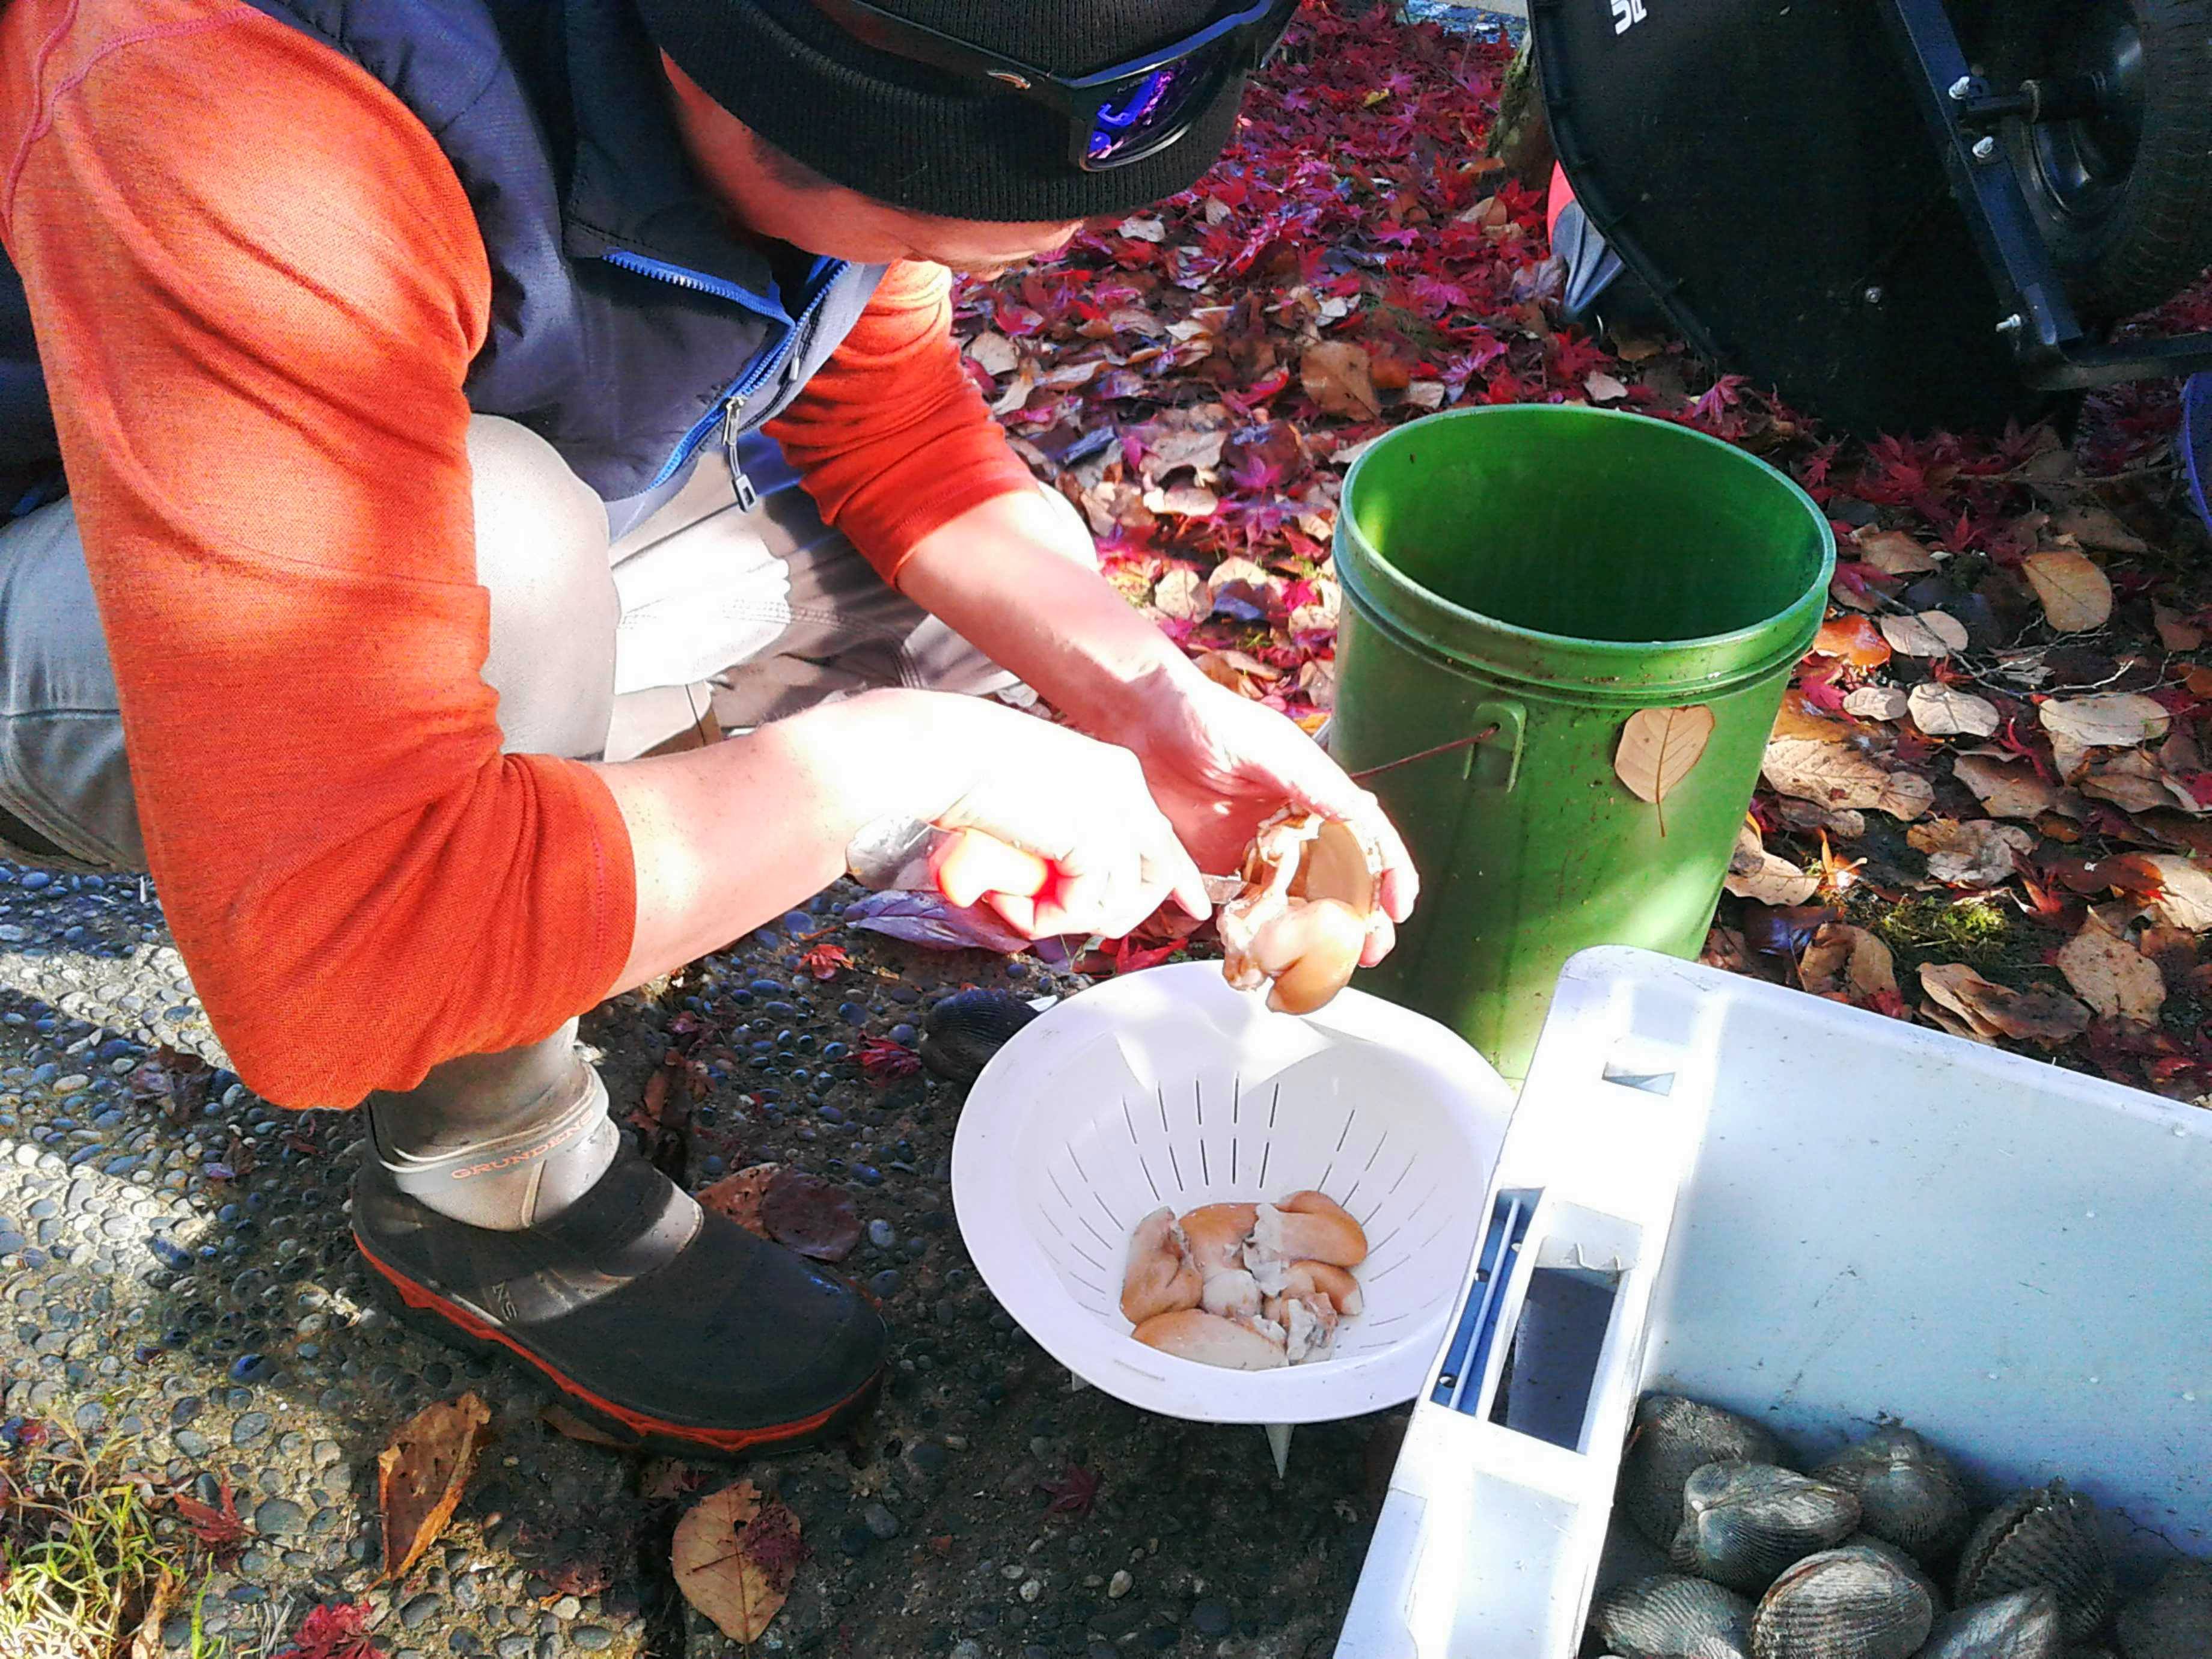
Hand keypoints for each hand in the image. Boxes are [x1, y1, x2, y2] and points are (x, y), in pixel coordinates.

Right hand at [884, 693, 1212, 941]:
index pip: (1160, 835)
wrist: (939, 753)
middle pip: (1156, 871)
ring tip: (1019, 904)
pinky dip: (1046, 919)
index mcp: (1112, 769)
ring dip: (1067, 917)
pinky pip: (1085, 908)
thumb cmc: (962, 765)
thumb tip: (1068, 881)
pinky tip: (1011, 900)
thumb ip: (1065, 831)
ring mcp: (1111, 812)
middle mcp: (1122, 786)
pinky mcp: (1091, 839)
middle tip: (1061, 918)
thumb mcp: (1035, 795)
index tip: (1189, 905)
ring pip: (1120, 899)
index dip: (1175, 877)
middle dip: (1121, 911)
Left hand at [1119, 672, 1417, 965]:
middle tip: (1370, 951)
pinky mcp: (1217, 867)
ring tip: (1326, 968)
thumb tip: (1359, 811)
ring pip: (1295, 902)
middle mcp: (1291, 828)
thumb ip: (1310, 780)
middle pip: (1338, 880)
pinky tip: (1264, 958)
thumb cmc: (1205, 718)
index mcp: (1314, 795)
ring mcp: (1256, 851)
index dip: (1389, 872)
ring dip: (1313, 937)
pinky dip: (1256, 935)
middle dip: (1359, 917)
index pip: (1365, 837)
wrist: (1141, 723)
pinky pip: (1243, 909)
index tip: (1400, 907)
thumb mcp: (1266, 746)